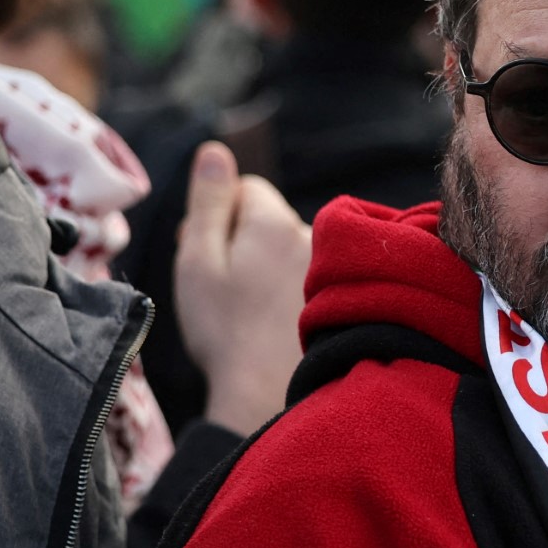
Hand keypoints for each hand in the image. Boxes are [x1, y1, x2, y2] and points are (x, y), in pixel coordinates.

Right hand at [175, 143, 311, 435]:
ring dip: (273, 267)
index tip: (210, 255)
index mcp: (274, 221)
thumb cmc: (224, 331)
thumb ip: (208, 202)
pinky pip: (316, 276)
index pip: (248, 189)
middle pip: (273, 219)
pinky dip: (296, 290)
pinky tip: (280, 323)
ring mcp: (335, 267)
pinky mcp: (349, 295)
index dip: (221, 216)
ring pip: (293, 250)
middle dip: (247, 241)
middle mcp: (314, 235)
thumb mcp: (198, 262)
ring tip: (255, 313)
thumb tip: (215, 151)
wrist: (270, 396)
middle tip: (228, 290)